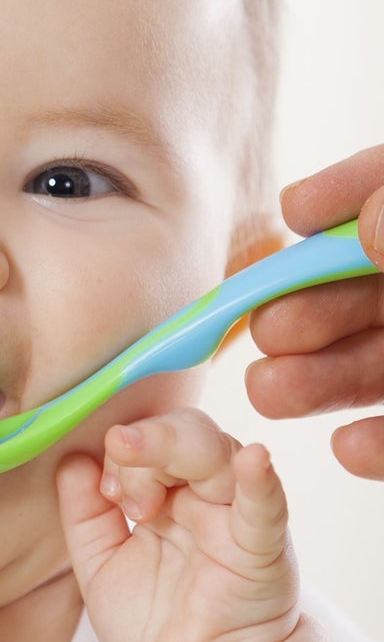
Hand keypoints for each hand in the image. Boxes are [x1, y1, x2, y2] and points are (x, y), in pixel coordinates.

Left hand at [57, 408, 298, 641]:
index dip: (122, 454)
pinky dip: (261, 480)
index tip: (105, 490)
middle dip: (146, 447)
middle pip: (186, 432)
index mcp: (168, 493)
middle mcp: (205, 495)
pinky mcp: (261, 548)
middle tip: (122, 492)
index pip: (149, 441)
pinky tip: (253, 460)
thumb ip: (84, 514)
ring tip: (144, 496)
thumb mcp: (99, 565)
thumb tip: (73, 459)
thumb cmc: (152, 626)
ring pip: (219, 452)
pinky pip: (266, 505)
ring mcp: (234, 517)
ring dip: (175, 452)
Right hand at [246, 146, 383, 478]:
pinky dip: (381, 446)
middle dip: (312, 308)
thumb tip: (366, 223)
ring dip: (324, 380)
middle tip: (269, 329)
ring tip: (272, 393)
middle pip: (371, 291)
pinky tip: (348, 448)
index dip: (346, 193)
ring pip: (383, 364)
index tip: (295, 212)